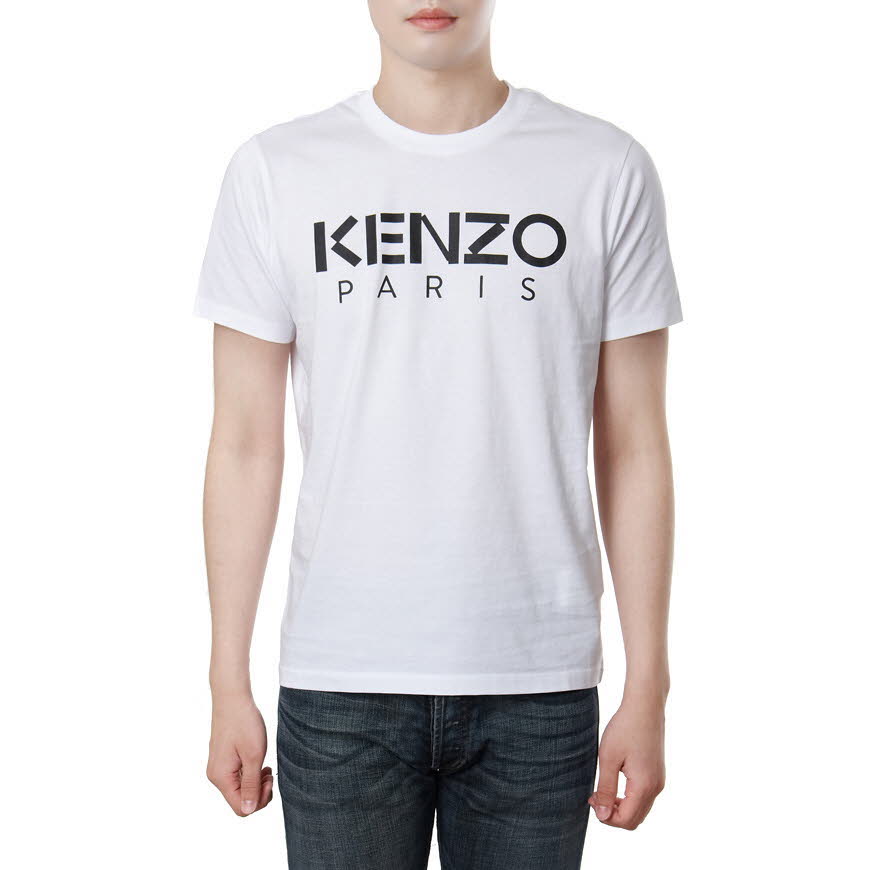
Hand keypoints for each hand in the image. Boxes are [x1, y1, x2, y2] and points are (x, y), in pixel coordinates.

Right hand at [207, 694, 273, 815]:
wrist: (233, 697)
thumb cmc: (244, 723)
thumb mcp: (253, 756)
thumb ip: (251, 785)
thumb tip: (248, 811)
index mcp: (221, 778)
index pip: (241, 808)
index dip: (259, 801)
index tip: (270, 780)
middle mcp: (216, 775)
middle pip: (240, 800)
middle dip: (259, 792)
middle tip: (270, 773)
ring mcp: (218, 767)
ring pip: (239, 788)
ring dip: (256, 783)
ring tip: (267, 767)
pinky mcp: (223, 759)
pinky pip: (237, 777)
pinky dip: (250, 773)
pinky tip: (260, 762)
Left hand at [588, 697, 665, 829]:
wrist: (645, 706)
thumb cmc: (624, 728)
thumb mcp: (608, 758)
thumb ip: (606, 789)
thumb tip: (602, 815)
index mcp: (644, 786)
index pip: (626, 820)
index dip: (606, 817)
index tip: (591, 799)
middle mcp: (656, 788)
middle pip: (635, 819)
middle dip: (613, 815)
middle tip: (595, 797)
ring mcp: (659, 780)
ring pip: (640, 809)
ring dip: (621, 806)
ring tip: (602, 790)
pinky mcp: (657, 773)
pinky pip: (644, 797)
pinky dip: (629, 797)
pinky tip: (614, 781)